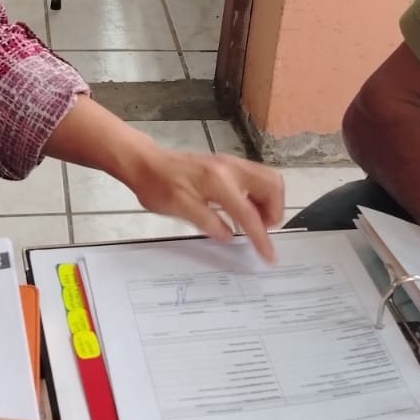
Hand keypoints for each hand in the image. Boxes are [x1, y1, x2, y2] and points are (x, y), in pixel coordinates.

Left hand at [117, 146, 284, 262]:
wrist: (145, 162)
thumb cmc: (158, 186)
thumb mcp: (179, 209)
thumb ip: (207, 222)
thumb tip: (231, 237)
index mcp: (219, 182)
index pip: (249, 213)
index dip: (261, 237)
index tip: (269, 256)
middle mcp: (231, 168)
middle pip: (273, 185)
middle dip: (274, 211)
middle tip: (260, 230)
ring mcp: (232, 163)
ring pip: (268, 179)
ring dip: (269, 202)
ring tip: (253, 222)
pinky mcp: (228, 164)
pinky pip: (256, 177)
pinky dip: (259, 195)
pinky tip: (243, 210)